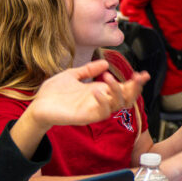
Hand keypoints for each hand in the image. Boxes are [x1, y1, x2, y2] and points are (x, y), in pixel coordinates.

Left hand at [28, 60, 148, 128]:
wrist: (37, 105)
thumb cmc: (53, 93)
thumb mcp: (73, 75)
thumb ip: (89, 70)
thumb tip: (105, 63)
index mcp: (100, 91)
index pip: (123, 88)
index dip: (135, 82)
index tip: (144, 74)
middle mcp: (101, 101)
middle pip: (126, 98)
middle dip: (135, 88)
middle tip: (138, 76)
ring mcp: (94, 110)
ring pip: (117, 105)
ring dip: (118, 91)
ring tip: (109, 78)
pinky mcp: (86, 117)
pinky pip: (102, 113)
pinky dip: (104, 102)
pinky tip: (98, 91)